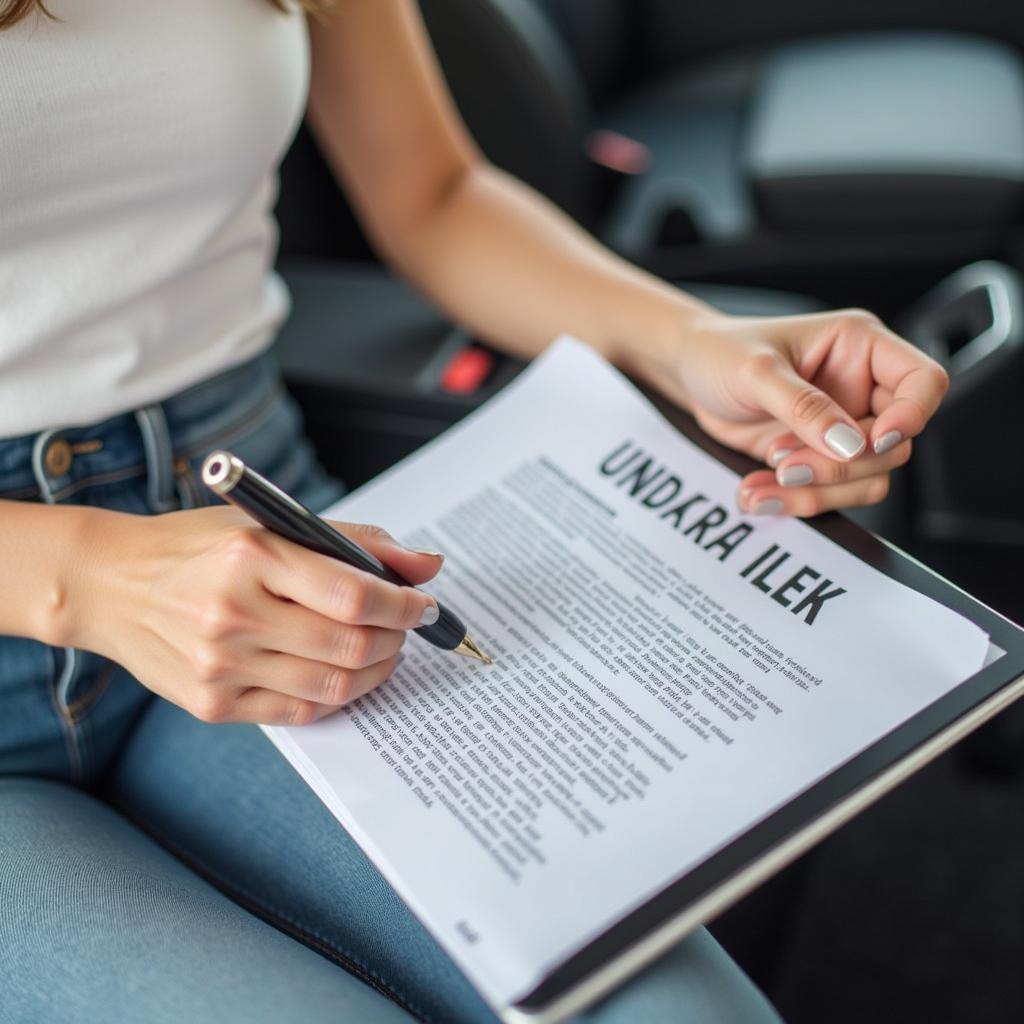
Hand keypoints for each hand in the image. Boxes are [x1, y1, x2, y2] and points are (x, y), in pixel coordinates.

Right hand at [66, 506, 442, 724]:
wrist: (110, 585)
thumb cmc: (198, 548)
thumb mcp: (271, 523)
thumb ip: (355, 541)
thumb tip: (428, 566)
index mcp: (253, 556)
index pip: (355, 595)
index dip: (405, 605)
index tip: (423, 604)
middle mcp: (233, 613)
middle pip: (351, 646)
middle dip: (397, 639)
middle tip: (405, 627)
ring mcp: (220, 666)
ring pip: (333, 687)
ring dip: (376, 670)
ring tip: (380, 649)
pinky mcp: (212, 705)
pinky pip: (299, 713)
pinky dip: (336, 695)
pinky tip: (342, 672)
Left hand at [630, 307, 948, 516]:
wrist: (688, 375)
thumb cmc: (721, 352)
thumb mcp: (756, 372)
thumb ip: (803, 407)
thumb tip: (848, 444)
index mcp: (861, 347)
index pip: (923, 381)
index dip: (911, 416)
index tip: (871, 441)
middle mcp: (861, 389)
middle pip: (892, 446)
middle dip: (839, 466)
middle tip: (784, 463)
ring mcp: (841, 427)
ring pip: (865, 479)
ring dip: (815, 492)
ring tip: (761, 485)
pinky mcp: (817, 458)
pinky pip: (828, 493)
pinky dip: (794, 500)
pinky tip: (756, 492)